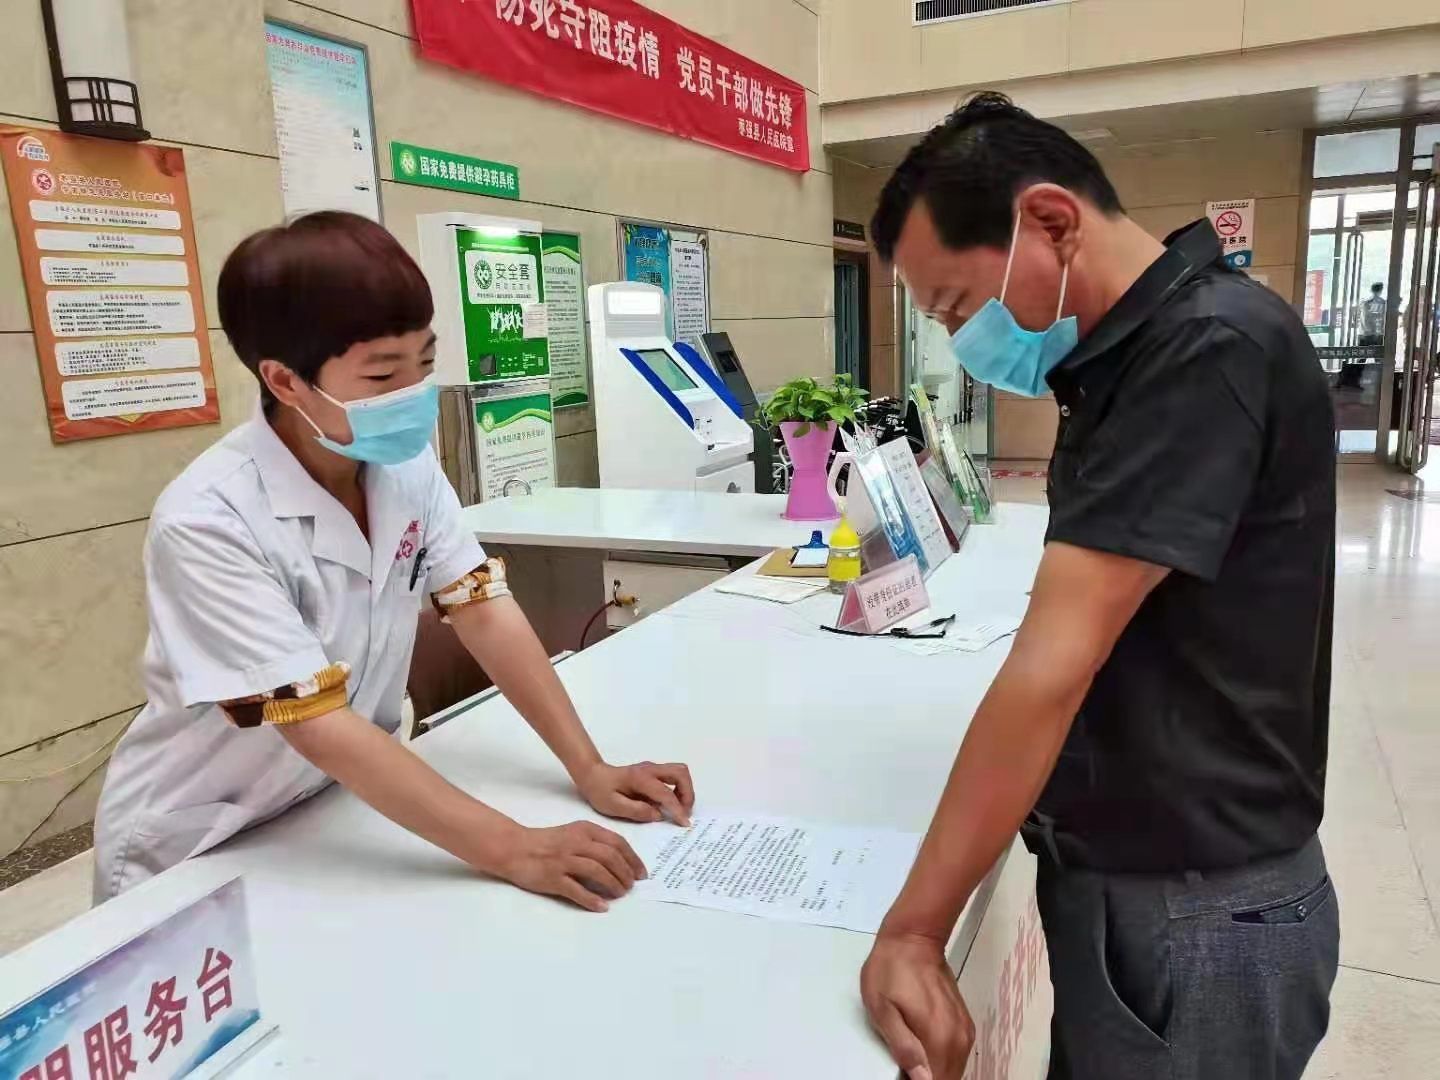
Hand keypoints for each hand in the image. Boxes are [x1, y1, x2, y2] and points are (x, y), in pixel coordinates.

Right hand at [495, 821, 647, 912]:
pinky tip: (602, 906)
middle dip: (626, 873)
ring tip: (620, 894)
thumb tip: (620, 861)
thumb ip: (595, 842)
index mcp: (585, 830)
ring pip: (597, 872)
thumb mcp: (574, 833)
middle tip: (631, 886)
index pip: (617, 842)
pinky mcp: (553, 878)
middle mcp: (577, 843)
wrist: (515, 848)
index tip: (641, 873)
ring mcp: (564, 860)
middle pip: (610, 857)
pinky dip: (592, 899)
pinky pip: (577, 890)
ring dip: (613, 884)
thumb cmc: (547, 841)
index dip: (633, 859)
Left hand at [575, 761, 694, 825]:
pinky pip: (674, 776)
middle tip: (684, 813)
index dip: (677, 808)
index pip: (665, 792)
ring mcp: (653, 768)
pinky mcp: (654, 771)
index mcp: (640, 778)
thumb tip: (658, 814)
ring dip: (685, 790)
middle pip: (681, 773)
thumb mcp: (613, 806)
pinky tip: (670, 803)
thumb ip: (636, 811)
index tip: (684, 823)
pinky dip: (679, 788)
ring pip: (680, 772)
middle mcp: (650, 769)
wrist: (592, 775)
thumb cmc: (600, 791)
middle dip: (688, 794)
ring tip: (680, 809)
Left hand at [861, 931, 974, 1079]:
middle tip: (905, 1066)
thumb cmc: (892, 969)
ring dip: (936, 1071)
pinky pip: (957, 1055)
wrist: (913, 938)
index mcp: (938, 1038)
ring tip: (912, 1060)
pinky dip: (943, 1060)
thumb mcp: (882, 1009)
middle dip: (928, 1079)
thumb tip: (920, 1077)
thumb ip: (903, 1047)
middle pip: (949, 1079)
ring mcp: (964, 1030)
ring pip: (954, 1070)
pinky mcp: (964, 1023)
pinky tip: (924, 1050)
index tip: (904, 1075)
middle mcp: (958, 1038)